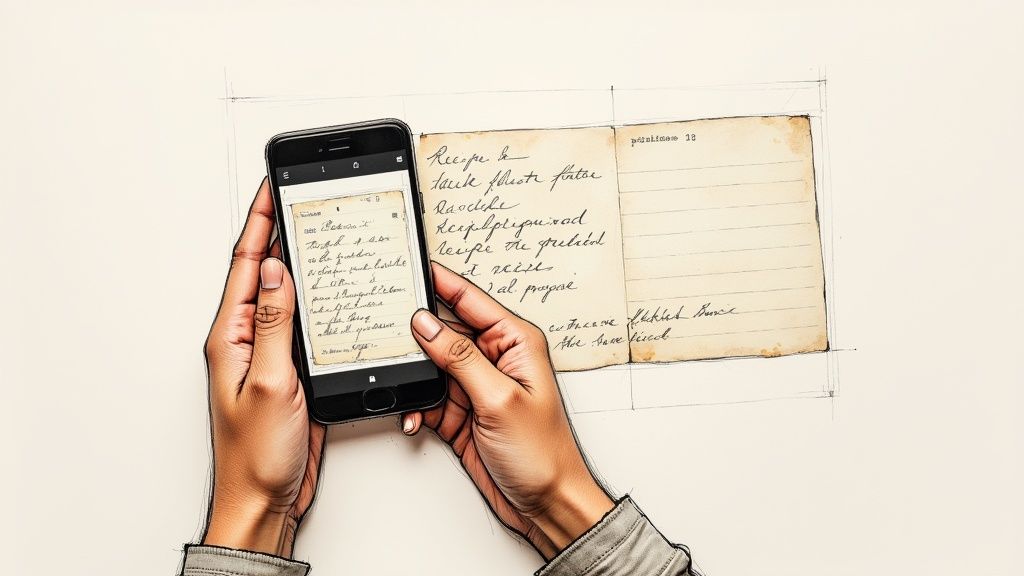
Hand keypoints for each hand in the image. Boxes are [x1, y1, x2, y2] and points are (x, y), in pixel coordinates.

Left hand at [202, 178, 325, 556]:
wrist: (265, 501)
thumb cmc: (256, 454)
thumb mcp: (268, 381)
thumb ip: (273, 322)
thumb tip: (273, 269)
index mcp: (230, 336)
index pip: (243, 264)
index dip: (260, 222)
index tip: (272, 188)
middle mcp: (245, 341)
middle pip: (261, 273)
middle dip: (279, 232)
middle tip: (297, 198)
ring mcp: (266, 356)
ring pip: (284, 297)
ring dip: (298, 265)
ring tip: (314, 232)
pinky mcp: (288, 373)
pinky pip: (301, 327)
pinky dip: (314, 302)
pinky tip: (328, 292)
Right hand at [402, 263, 613, 558]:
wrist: (547, 505)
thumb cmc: (544, 454)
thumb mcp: (499, 398)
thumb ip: (460, 358)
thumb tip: (428, 324)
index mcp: (515, 342)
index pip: (470, 299)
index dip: (439, 282)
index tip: (409, 268)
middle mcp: (496, 359)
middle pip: (444, 332)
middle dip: (416, 338)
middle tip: (387, 335)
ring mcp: (477, 387)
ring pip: (431, 367)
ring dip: (415, 380)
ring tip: (401, 386)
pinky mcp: (463, 414)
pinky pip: (428, 400)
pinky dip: (416, 408)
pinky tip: (414, 417)